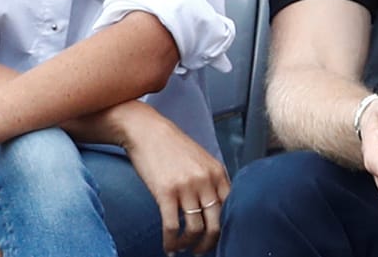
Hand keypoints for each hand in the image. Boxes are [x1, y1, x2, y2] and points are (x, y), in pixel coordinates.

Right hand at [121, 108, 230, 254]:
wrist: (147, 131)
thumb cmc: (173, 146)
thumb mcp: (201, 160)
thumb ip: (211, 182)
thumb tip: (215, 211)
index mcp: (218, 173)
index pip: (230, 210)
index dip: (224, 230)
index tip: (216, 239)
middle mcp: (206, 181)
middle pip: (215, 225)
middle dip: (208, 244)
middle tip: (200, 251)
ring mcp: (186, 187)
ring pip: (195, 229)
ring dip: (188, 245)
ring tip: (181, 248)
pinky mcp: (166, 193)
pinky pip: (172, 227)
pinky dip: (171, 242)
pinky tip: (168, 247)